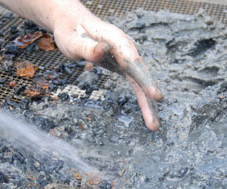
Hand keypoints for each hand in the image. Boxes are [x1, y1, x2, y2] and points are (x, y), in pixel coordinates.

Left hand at [53, 16, 162, 130]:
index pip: (133, 61)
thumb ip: (87, 47)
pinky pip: (136, 83)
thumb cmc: (72, 32)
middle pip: (142, 75)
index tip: (154, 95)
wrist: (75, 24)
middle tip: (154, 123)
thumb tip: (101, 51)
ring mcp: (127, 58)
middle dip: (149, 99)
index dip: (145, 79)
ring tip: (154, 125)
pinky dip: (141, 98)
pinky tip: (147, 112)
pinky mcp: (124, 67)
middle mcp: (126, 49)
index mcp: (116, 40)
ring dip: (147, 104)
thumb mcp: (73, 40)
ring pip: (141, 82)